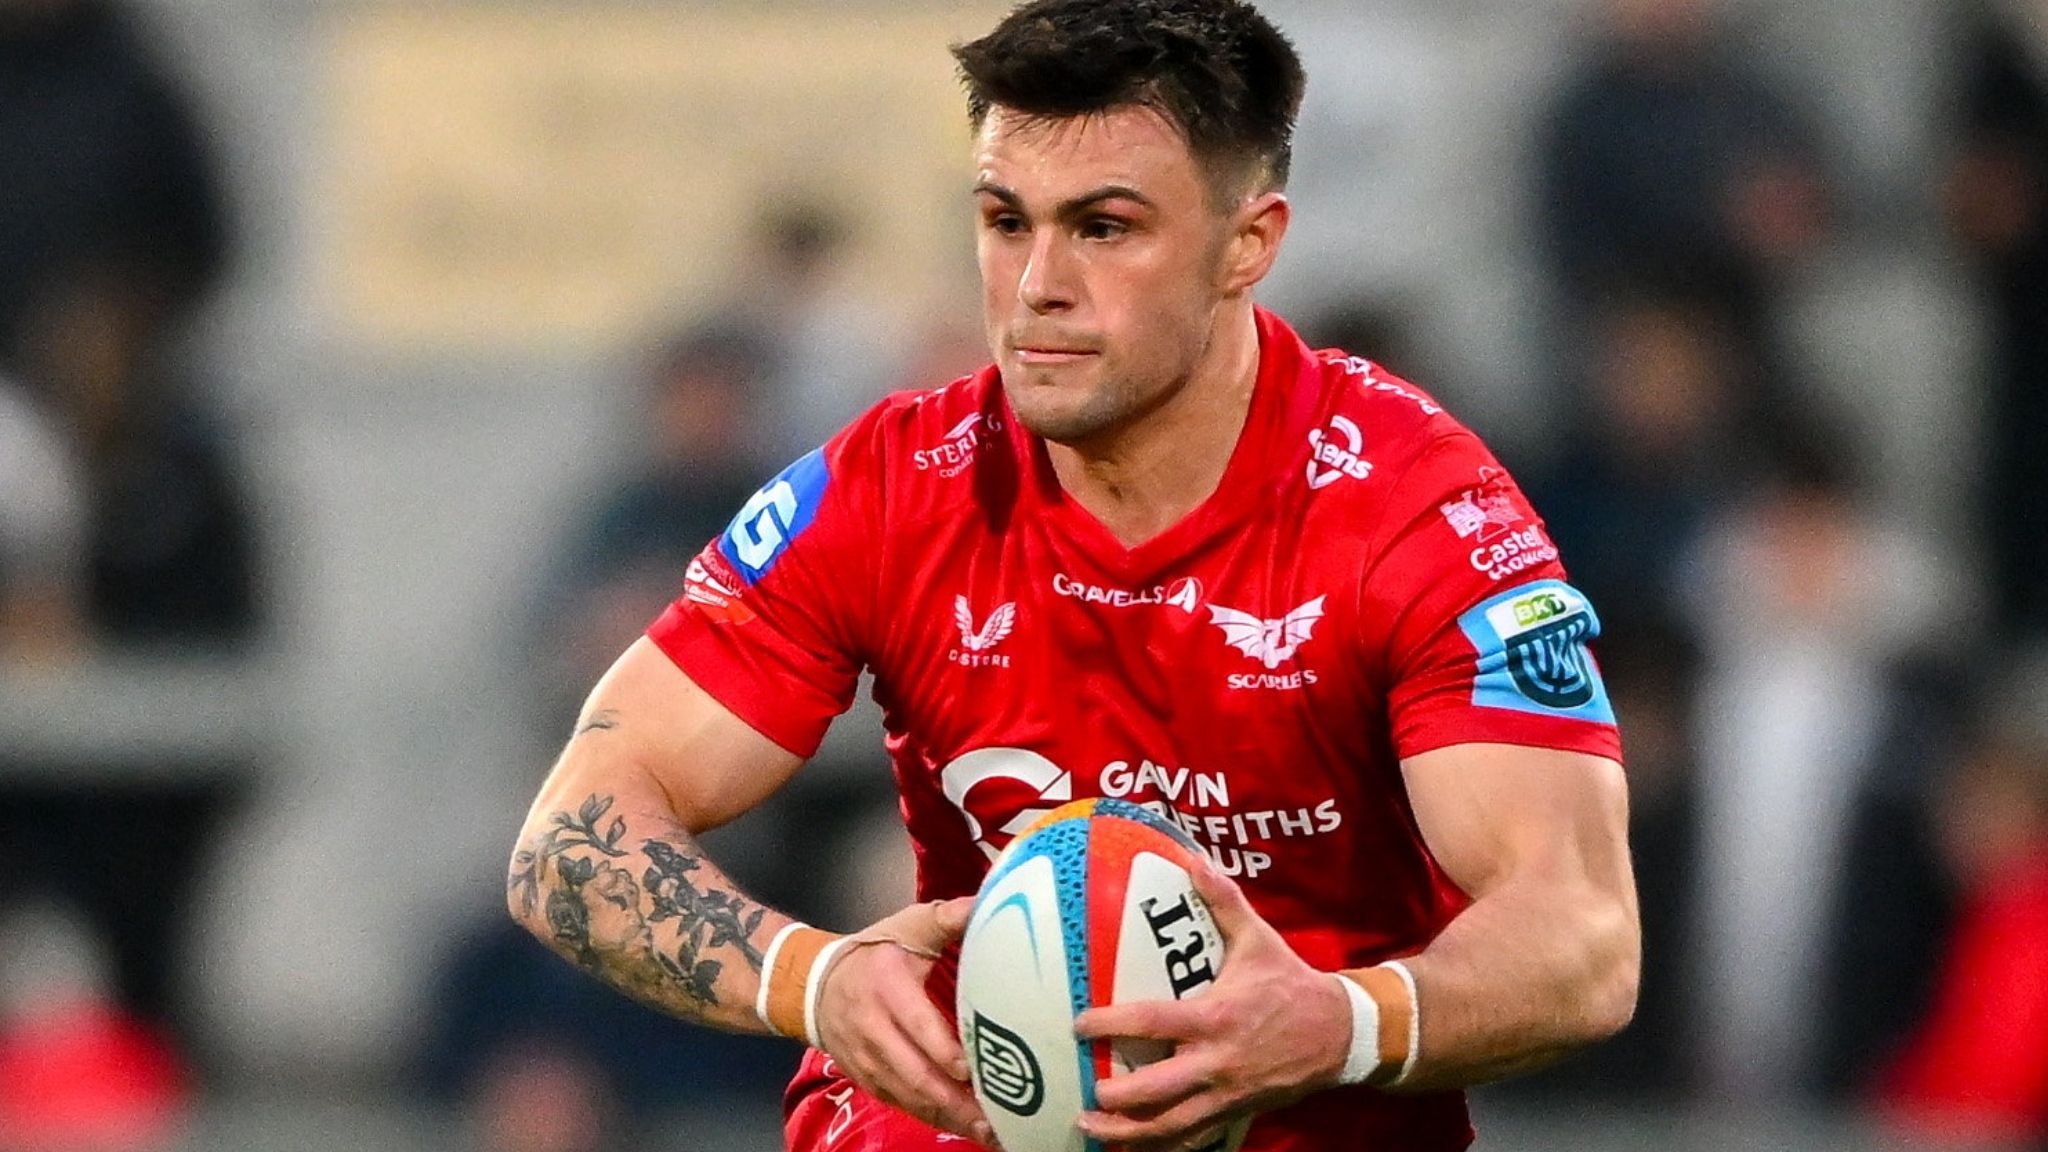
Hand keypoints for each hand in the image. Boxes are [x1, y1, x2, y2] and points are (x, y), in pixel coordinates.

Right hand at [812, 897, 996, 1146]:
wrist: (813, 984)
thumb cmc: (874, 953)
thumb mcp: (906, 926)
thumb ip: (946, 917)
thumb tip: (985, 902)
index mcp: (886, 987)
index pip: (915, 1023)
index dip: (941, 1049)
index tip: (970, 1068)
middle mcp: (873, 1029)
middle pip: (913, 1072)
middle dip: (953, 1099)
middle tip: (995, 1117)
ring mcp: (868, 1060)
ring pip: (908, 1096)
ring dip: (947, 1116)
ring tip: (988, 1131)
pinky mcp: (868, 1079)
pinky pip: (900, 1104)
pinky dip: (931, 1118)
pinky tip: (961, 1127)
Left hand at [1073, 862, 1350, 1150]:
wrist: (1340, 1034)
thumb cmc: (1291, 984)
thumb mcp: (1258, 939)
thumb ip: (1223, 901)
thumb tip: (1192, 857)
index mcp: (1218, 1017)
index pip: (1154, 1022)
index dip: (1112, 1024)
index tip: (1079, 1024)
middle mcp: (1218, 1063)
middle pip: (1157, 1091)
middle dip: (1117, 1098)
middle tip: (1084, 1091)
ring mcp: (1227, 1095)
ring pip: (1172, 1127)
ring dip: (1129, 1134)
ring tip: (1091, 1129)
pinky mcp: (1236, 1114)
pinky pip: (1195, 1140)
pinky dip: (1162, 1146)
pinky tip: (1133, 1145)